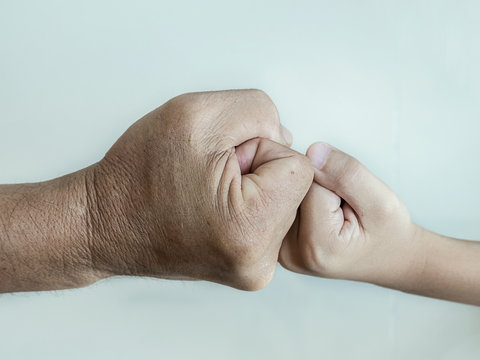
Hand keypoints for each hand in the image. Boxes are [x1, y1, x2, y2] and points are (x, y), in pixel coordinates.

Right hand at [87, 90, 312, 289]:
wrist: (103, 223)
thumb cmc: (138, 174)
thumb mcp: (196, 113)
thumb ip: (258, 112)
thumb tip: (285, 136)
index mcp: (250, 228)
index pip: (300, 167)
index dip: (260, 149)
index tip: (222, 160)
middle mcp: (258, 262)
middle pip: (295, 188)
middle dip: (257, 169)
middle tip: (209, 176)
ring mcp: (254, 270)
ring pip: (283, 202)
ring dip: (252, 185)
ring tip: (207, 191)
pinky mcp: (247, 269)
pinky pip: (269, 220)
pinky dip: (247, 204)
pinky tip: (213, 205)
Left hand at [279, 142, 420, 289]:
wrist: (389, 259)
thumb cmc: (388, 234)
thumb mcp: (381, 200)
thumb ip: (347, 174)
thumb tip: (311, 151)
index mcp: (316, 245)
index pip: (309, 182)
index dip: (334, 182)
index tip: (351, 204)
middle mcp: (291, 253)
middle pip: (291, 188)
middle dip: (319, 187)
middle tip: (343, 209)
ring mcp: (281, 251)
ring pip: (285, 194)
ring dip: (311, 195)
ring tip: (334, 215)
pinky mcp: (278, 245)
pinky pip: (284, 204)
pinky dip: (304, 204)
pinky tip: (321, 218)